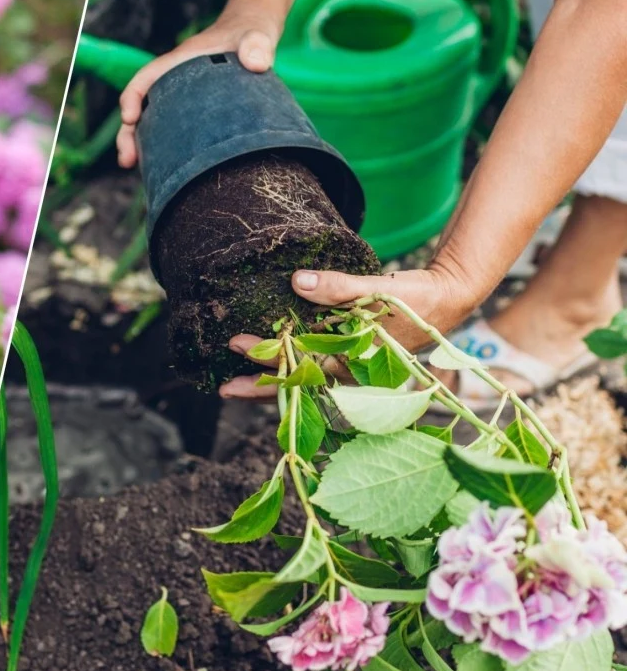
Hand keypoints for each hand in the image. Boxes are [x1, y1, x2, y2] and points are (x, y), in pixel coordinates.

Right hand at [116, 0, 283, 167]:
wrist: (257, 31)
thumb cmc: (252, 29)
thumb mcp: (257, 34)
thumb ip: (258, 44)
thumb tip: (257, 63)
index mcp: (181, 62)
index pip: (147, 78)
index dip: (133, 97)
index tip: (130, 118)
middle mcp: (176, 81)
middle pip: (143, 108)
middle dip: (129, 133)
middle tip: (127, 159)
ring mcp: (184, 97)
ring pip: (154, 123)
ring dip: (142, 146)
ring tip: (134, 169)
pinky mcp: (197, 112)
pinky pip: (174, 131)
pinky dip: (166, 149)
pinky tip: (168, 171)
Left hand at [219, 263, 481, 398]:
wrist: (446, 299)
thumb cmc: (416, 297)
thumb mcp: (379, 289)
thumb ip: (339, 287)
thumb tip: (296, 282)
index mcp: (357, 362)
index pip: (304, 368)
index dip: (268, 361)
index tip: (237, 347)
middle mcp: (351, 372)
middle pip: (300, 386)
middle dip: (261, 386)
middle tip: (223, 388)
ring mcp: (350, 368)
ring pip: (304, 382)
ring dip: (272, 381)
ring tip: (234, 384)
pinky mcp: (349, 358)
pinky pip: (314, 368)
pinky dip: (291, 369)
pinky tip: (267, 365)